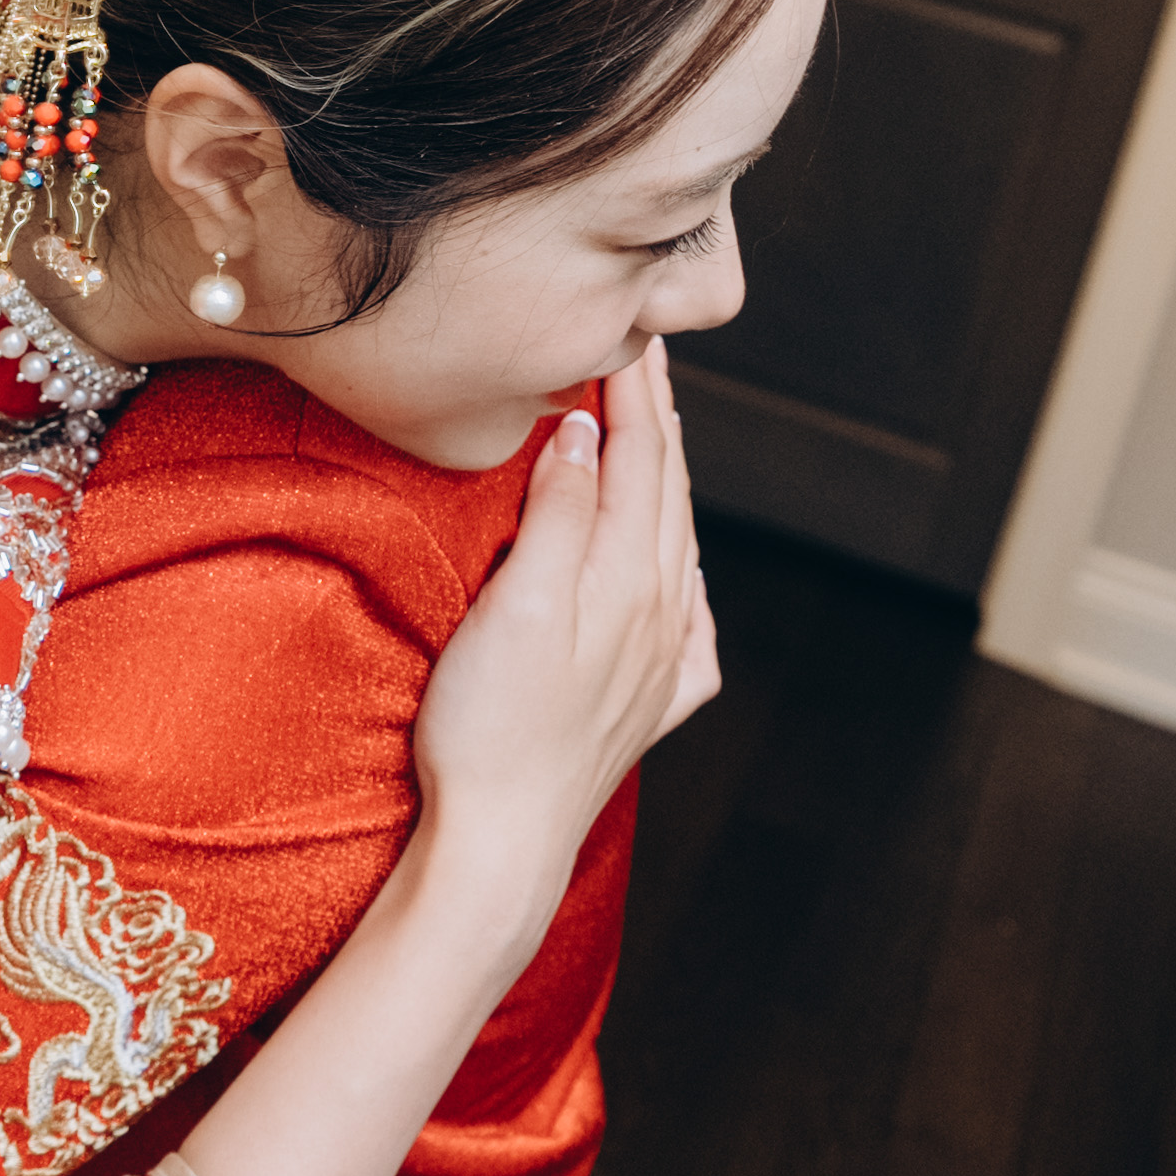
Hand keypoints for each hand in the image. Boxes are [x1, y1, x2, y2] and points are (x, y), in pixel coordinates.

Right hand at [413, 341, 716, 910]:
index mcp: (630, 578)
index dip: (634, 387)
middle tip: (646, 354)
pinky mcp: (646, 708)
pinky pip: (686, 622)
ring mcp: (660, 664)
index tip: (628, 327)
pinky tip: (681, 578)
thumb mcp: (516, 604)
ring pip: (679, 547)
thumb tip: (584, 427)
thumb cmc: (489, 727)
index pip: (640, 455)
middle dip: (657, 419)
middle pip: (667, 492)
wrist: (499, 847)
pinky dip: (683, 576)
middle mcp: (661, 615)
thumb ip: (560, 513)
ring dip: (667, 482)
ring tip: (657, 436)